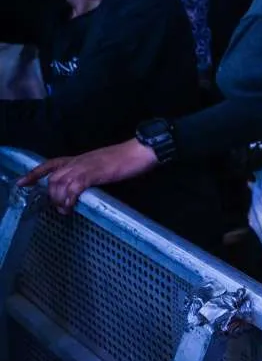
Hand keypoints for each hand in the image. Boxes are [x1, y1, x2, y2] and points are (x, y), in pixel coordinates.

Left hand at [16, 139, 157, 214]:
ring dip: (59, 199)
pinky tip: (71, 206)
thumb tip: (87, 187)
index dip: (34, 174)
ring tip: (65, 210)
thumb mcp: (104, 165)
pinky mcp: (93, 174)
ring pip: (59, 184)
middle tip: (58, 208)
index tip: (21, 183)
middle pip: (53, 178)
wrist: (140, 150)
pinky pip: (73, 188)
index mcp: (80, 158)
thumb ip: (92, 173)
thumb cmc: (127, 158)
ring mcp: (85, 166)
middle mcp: (78, 161)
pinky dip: (69, 198)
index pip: (51, 164)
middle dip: (50, 195)